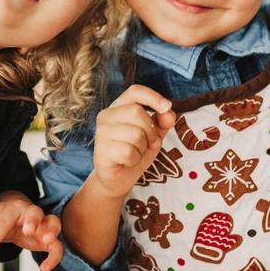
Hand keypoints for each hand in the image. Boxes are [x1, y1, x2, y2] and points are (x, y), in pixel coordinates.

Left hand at [0, 191, 62, 270]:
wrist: (18, 209)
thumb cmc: (3, 216)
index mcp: (11, 209)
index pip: (2, 221)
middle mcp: (29, 213)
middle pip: (34, 212)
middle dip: (32, 220)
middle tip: (28, 230)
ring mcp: (42, 224)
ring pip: (53, 222)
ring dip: (52, 230)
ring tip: (48, 240)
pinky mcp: (50, 237)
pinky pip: (57, 246)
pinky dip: (54, 257)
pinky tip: (44, 269)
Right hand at [90, 85, 175, 200]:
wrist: (119, 178)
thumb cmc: (136, 151)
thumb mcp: (154, 134)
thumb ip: (163, 121)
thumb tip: (168, 113)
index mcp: (119, 106)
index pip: (135, 91)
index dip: (153, 97)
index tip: (167, 107)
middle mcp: (107, 115)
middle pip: (137, 112)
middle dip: (151, 131)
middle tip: (149, 143)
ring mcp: (101, 132)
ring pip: (135, 134)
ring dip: (143, 148)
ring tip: (135, 153)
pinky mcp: (100, 150)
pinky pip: (128, 152)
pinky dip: (135, 159)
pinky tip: (127, 162)